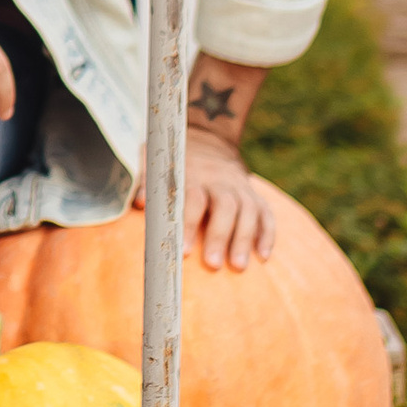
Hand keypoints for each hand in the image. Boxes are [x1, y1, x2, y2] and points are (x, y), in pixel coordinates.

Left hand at [152, 128, 276, 273]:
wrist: (206, 140)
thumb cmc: (174, 163)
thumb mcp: (155, 164)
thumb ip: (146, 182)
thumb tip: (139, 202)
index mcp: (193, 174)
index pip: (193, 199)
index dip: (188, 225)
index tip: (184, 252)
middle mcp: (220, 180)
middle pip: (225, 206)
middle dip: (219, 236)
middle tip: (213, 265)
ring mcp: (240, 187)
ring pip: (248, 210)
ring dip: (244, 239)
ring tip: (238, 267)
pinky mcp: (254, 194)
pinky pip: (266, 213)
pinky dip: (267, 234)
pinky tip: (263, 256)